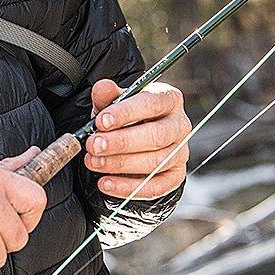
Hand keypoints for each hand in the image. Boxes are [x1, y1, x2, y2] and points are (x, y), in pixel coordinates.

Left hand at [85, 79, 190, 199]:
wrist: (133, 138)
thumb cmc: (124, 117)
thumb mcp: (113, 104)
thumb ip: (107, 96)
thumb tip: (102, 87)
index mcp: (168, 99)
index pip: (152, 103)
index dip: (126, 113)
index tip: (101, 121)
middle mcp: (179, 125)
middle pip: (157, 136)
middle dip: (121, 142)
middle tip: (94, 145)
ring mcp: (180, 151)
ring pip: (156, 162)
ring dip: (120, 164)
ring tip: (93, 162)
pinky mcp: (176, 175)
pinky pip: (156, 186)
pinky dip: (129, 187)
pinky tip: (106, 183)